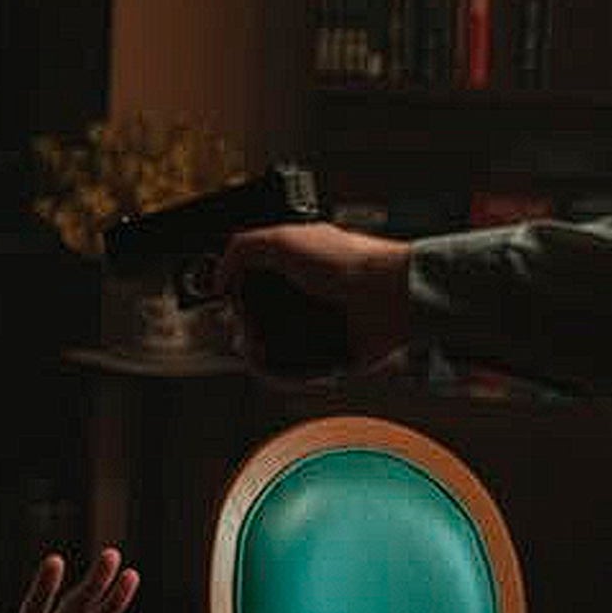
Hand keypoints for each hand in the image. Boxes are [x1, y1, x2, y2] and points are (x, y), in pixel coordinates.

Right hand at [218, 221, 413, 366]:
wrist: (391, 296)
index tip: (222, 299)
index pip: (252, 275)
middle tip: (236, 328)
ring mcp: (318, 322)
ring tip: (250, 349)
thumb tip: (220, 274)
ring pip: (274, 342)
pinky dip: (281, 372)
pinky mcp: (330, 351)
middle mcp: (306, 291)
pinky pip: (297, 368)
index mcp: (295, 260)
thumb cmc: (350, 261)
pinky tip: (269, 367)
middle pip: (259, 312)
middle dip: (242, 322)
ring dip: (257, 349)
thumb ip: (243, 249)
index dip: (234, 288)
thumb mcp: (283, 240)